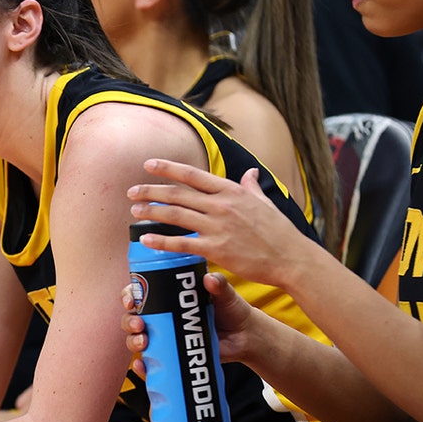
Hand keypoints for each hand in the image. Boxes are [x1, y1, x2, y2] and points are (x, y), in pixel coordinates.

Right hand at [122, 272, 256, 375]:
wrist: (245, 337)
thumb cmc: (231, 310)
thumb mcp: (225, 294)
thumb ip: (219, 285)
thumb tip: (210, 278)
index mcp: (168, 297)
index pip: (140, 293)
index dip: (129, 295)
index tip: (132, 300)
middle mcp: (162, 317)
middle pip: (132, 317)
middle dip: (129, 321)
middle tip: (140, 325)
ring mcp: (165, 338)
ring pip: (136, 338)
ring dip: (133, 341)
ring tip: (144, 342)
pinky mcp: (172, 356)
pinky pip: (150, 363)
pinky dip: (142, 366)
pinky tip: (142, 366)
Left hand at [127, 159, 318, 289]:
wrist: (290, 257)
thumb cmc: (278, 230)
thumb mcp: (264, 201)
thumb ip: (251, 186)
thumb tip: (251, 173)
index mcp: (231, 191)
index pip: (192, 175)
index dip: (168, 168)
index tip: (148, 165)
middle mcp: (221, 205)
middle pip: (178, 194)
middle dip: (151, 191)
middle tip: (132, 192)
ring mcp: (218, 226)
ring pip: (176, 215)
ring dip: (152, 212)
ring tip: (134, 212)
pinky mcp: (216, 249)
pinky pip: (182, 243)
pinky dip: (162, 241)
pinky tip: (146, 239)